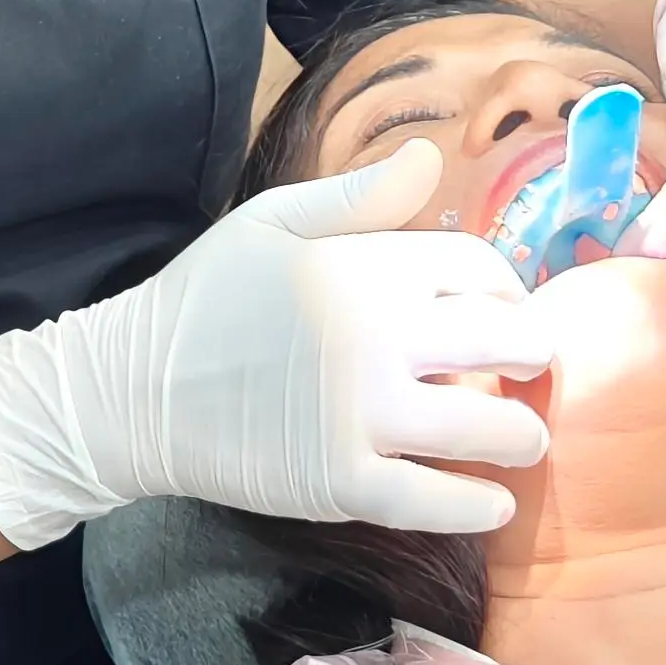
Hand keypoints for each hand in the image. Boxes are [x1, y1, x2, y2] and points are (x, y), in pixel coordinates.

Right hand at [0, 142, 556, 546]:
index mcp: (362, 266)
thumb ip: (357, 197)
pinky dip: (477, 505)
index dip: (506, 288)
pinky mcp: (341, 482)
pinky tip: (496, 502)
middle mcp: (373, 336)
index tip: (507, 307)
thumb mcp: (271, 222)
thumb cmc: (205, 298)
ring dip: (521, 431)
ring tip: (525, 436)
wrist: (133, 392)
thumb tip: (431, 159)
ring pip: (483, 425)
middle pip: (502, 340)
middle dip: (532, 352)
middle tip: (532, 367)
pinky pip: (434, 500)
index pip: (476, 268)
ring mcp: (361, 414)